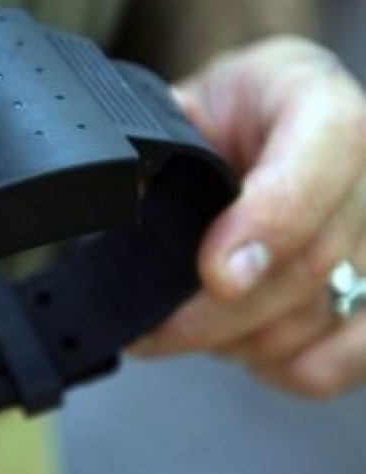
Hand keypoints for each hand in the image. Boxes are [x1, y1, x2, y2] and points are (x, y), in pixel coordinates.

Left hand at [131, 37, 365, 398]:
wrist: (262, 125)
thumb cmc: (229, 115)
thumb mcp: (186, 107)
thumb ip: (161, 147)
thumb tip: (130, 201)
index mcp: (320, 109)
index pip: (312, 171)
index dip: (265, 228)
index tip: (213, 273)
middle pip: (310, 264)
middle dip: (218, 312)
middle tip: (153, 329)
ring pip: (318, 317)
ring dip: (241, 339)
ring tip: (182, 328)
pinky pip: (346, 355)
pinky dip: (287, 366)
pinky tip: (243, 345)